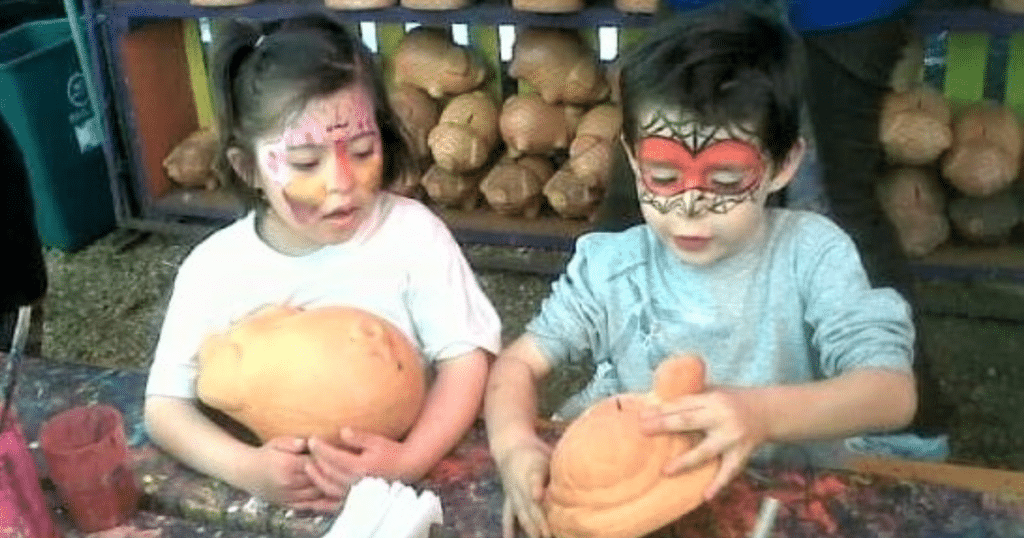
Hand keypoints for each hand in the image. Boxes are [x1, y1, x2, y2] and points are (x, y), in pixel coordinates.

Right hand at [246, 437, 339, 511]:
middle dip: (333, 473)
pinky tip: (331, 493)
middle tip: (343, 466)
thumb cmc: (265, 454)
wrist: (246, 472)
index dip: (328, 457)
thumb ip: (295, 442)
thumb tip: (311, 440)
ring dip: (330, 487)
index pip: (316, 462)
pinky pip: (309, 505)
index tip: (337, 452)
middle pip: (319, 479)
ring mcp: (288, 495)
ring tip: (340, 478)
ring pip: (316, 494)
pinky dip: (322, 501)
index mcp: (287, 465)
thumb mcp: (278, 442)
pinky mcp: (287, 504)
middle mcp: (288, 482)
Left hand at [305, 427, 408, 498]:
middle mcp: (356, 482)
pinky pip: (335, 500)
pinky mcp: (356, 498)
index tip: (312, 439)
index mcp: (360, 467)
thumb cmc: (393, 453)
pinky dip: (323, 496)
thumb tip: (342, 431)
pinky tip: (317, 489)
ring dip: (316, 477)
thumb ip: (358, 437)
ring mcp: (355, 492)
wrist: (406, 469)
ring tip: (309, 466)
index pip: (333, 457)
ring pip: (328, 487)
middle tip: (308, 449)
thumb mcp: (377, 441)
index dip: (320, 447)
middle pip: (328, 471)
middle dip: (315, 459)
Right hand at [494, 435, 552, 537]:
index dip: (536, 489)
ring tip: (537, 537)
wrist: (510, 447)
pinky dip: (508, 528)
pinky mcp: (510, 499)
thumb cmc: (535, 452)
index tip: (538, 498)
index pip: (534, 482)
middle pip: (529, 504)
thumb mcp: (546, 455)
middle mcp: (520, 485)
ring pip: (521, 513)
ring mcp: (513, 494)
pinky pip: (508, 515)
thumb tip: (572, 478)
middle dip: (538, 520)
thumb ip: (555, 468)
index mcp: (531, 471)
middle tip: (548, 534)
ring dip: (529, 526)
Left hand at [640, 389, 768, 499]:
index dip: (662, 409)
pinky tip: (705, 496)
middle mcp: (722, 418)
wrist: (768, 412)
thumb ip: (690, 397)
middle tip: (643, 430)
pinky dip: (718, 484)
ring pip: (706, 451)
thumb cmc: (731, 401)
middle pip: (689, 421)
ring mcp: (732, 438)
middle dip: (665, 425)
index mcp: (712, 399)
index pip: (683, 404)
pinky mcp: (741, 454)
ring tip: (665, 470)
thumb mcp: (713, 392)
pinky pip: (728, 472)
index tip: (642, 415)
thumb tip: (655, 403)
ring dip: (685, 461)